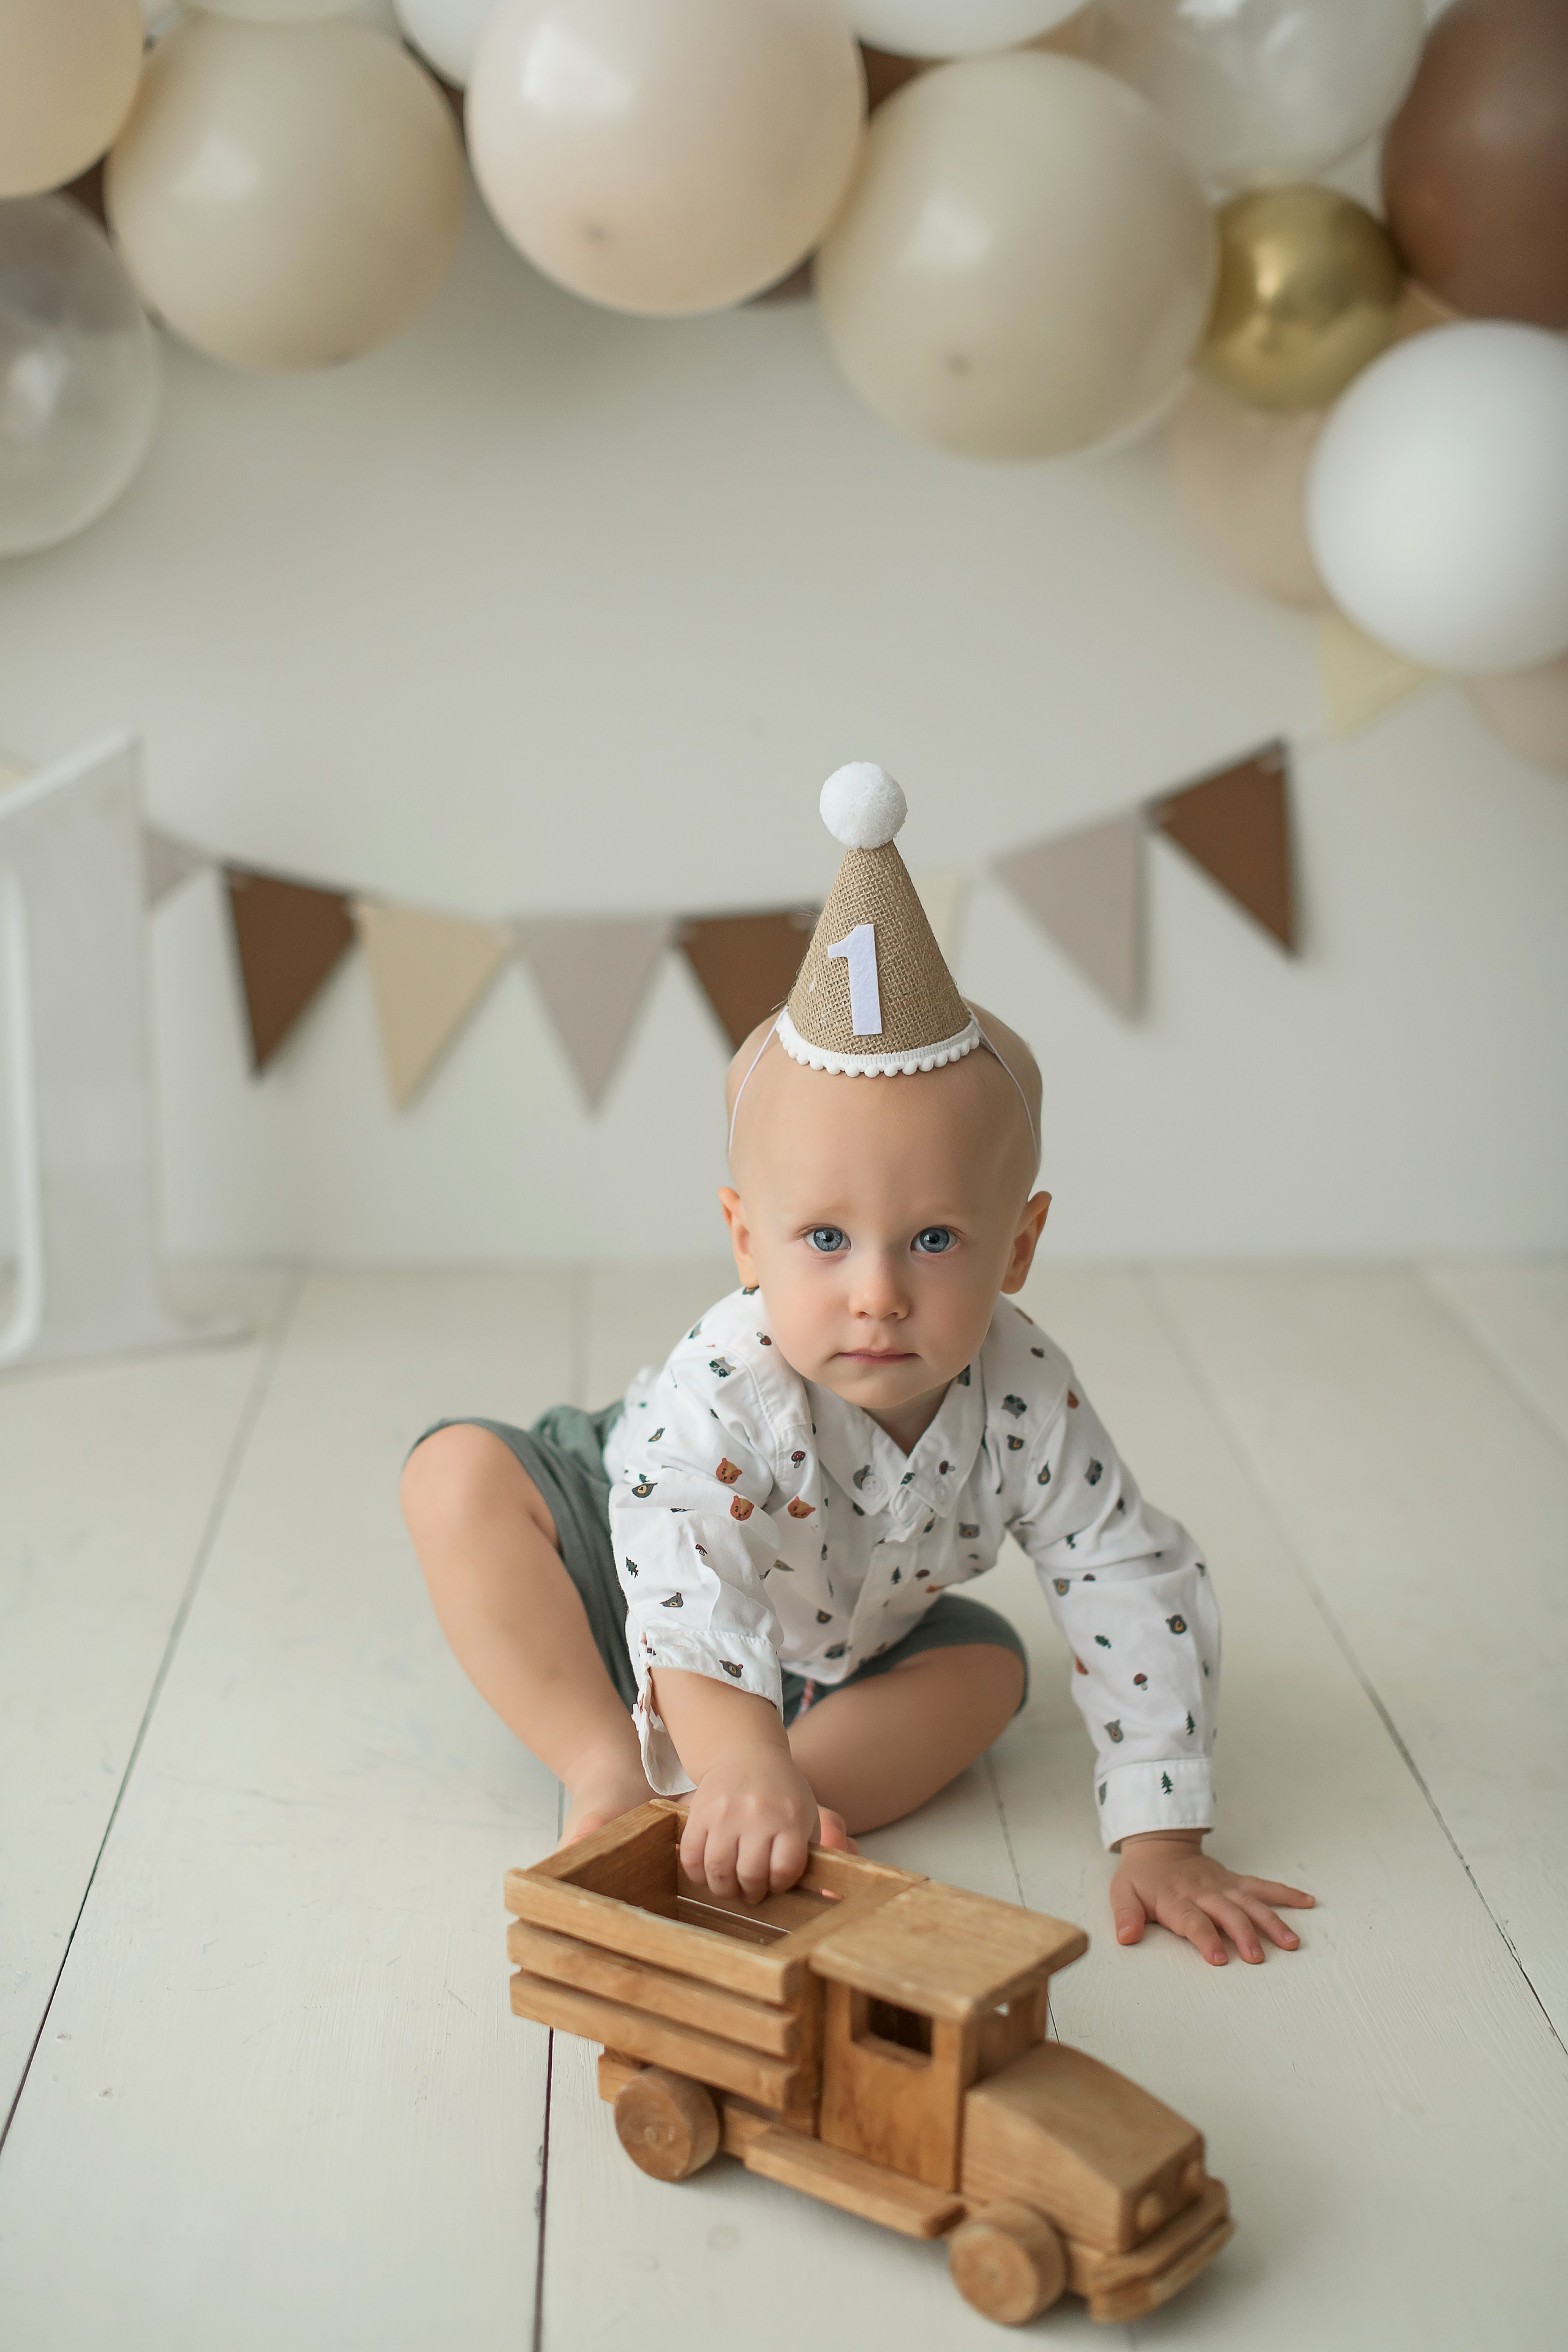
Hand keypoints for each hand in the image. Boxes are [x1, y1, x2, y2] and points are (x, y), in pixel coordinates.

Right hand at [681, 1746, 824, 1902]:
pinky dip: (697, 1875)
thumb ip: (806, 1851)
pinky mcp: (699, 1813)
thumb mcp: (806, 1814)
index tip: (776, 1883)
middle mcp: (757, 1815)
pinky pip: (691, 1857)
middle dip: (751, 1893)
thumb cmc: (781, 1793)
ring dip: (724, 1889)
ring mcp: (725, 1814)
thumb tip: (805, 1891)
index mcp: (790, 1818)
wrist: (746, 1754)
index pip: (785, 1870)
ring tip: (730, 1886)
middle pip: (750, 1875)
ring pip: (718, 1871)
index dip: (780, 1885)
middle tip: (751, 1891)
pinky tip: (708, 1873)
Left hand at [1111, 1831, 1313, 1966]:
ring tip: (1292, 1943)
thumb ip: (1126, 1915)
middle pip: (1228, 1913)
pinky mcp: (1234, 1881)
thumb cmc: (1142, 1876)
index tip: (1218, 1958)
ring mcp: (1222, 1886)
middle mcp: (1204, 1892)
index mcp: (1176, 1899)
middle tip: (1257, 1958)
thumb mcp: (1123, 1893)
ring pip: (1251, 1902)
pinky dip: (1285, 1893)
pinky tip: (1308, 1901)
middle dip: (1243, 1935)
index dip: (1205, 1938)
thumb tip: (1126, 1937)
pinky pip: (1262, 1886)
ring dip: (1271, 1921)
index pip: (1193, 1921)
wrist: (1158, 1844)